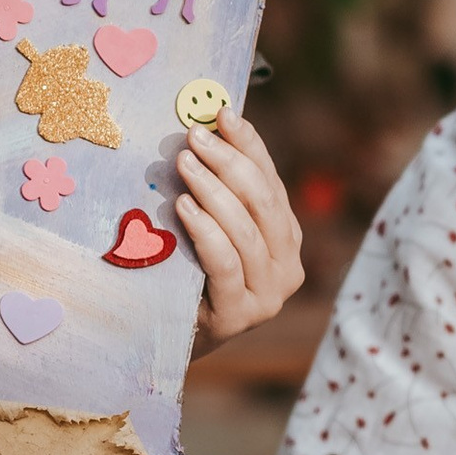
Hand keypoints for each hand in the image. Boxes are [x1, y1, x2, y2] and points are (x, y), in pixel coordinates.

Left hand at [180, 109, 305, 345]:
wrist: (166, 340)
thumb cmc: (184, 275)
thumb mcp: (209, 229)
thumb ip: (218, 192)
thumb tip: (205, 127)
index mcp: (287, 239)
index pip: (272, 182)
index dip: (250, 145)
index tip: (222, 114)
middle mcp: (289, 266)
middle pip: (264, 203)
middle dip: (229, 163)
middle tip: (194, 138)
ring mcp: (269, 295)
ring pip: (246, 231)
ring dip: (214, 191)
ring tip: (184, 164)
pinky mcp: (240, 316)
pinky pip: (225, 264)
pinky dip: (206, 231)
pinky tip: (184, 207)